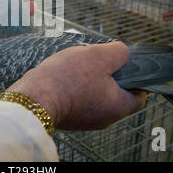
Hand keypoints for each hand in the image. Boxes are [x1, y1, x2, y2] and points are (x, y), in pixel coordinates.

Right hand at [7, 42, 146, 130]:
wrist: (33, 96)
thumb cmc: (67, 78)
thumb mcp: (99, 55)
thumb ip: (119, 52)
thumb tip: (123, 52)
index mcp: (117, 107)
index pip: (139, 96)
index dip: (136, 79)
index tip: (125, 66)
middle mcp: (103, 119)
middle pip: (115, 95)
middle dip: (108, 75)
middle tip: (96, 61)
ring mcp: (84, 120)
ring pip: (95, 96)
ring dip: (88, 80)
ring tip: (76, 66)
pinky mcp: (67, 117)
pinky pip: (77, 100)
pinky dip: (73, 88)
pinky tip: (63, 76)